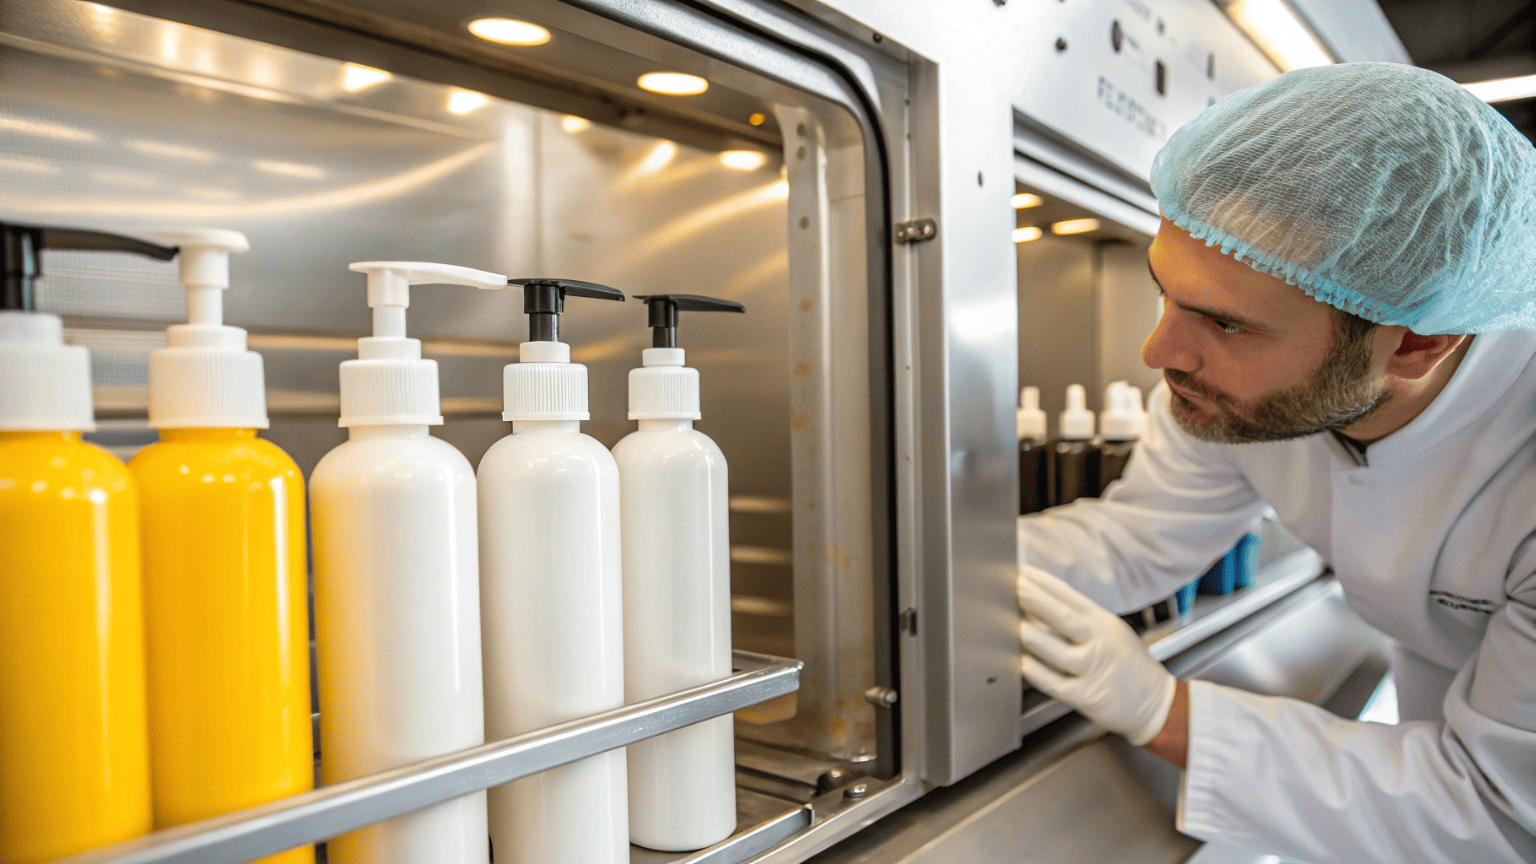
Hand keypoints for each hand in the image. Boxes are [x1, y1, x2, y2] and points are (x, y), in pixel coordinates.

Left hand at [1016, 565, 1175, 745]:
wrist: (1155, 702)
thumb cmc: (1127, 663)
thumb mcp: (1111, 630)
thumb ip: (1079, 617)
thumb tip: (1037, 602)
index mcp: (1103, 622)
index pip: (1068, 595)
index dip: (1041, 582)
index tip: (1021, 571)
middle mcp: (1098, 643)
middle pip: (1061, 617)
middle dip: (1032, 599)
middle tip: (1008, 586)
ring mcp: (1092, 670)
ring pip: (1056, 651)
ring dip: (1031, 636)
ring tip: (1009, 623)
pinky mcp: (1086, 696)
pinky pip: (1055, 683)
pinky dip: (1036, 673)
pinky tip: (1021, 663)